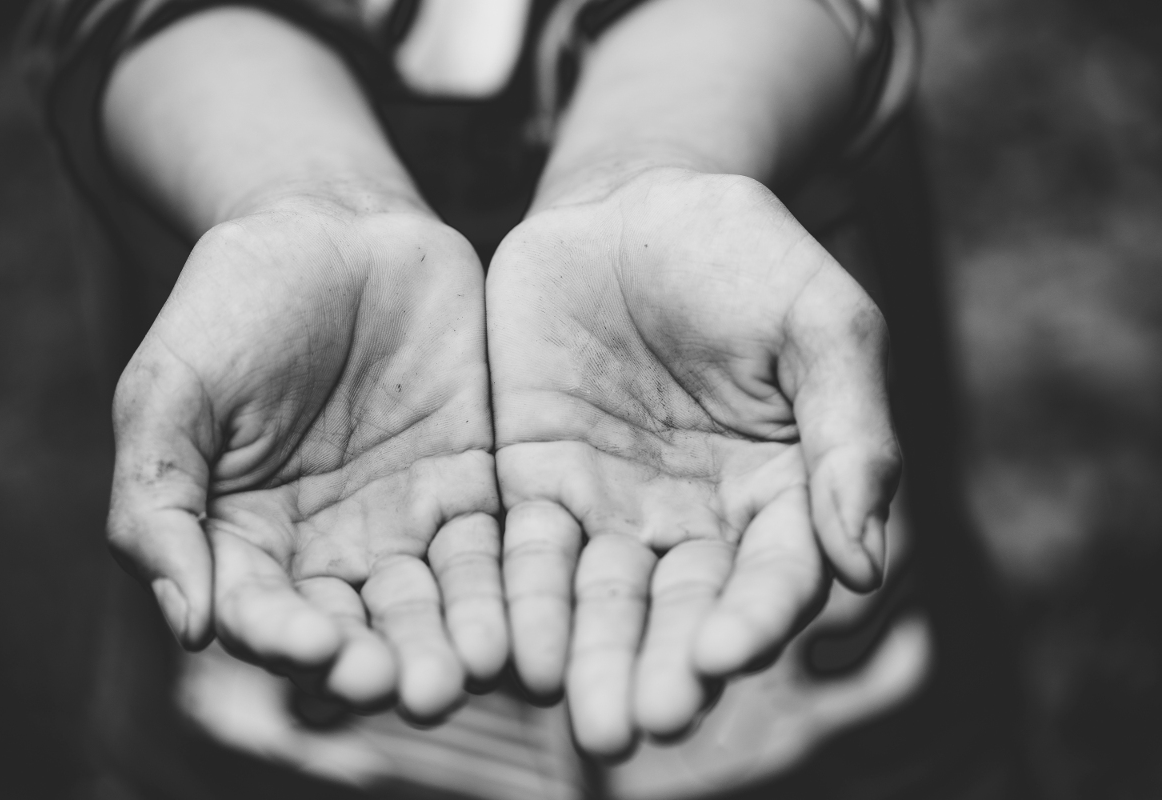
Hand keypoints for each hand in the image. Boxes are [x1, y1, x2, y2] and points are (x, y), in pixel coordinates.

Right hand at [108, 193, 503, 720]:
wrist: (332, 227)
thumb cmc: (234, 304)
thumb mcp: (172, 390)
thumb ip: (159, 501)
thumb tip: (187, 625)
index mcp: (247, 541)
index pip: (263, 613)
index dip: (287, 638)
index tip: (318, 649)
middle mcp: (329, 551)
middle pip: (358, 627)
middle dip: (385, 660)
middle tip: (414, 688)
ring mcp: (406, 521)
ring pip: (433, 601)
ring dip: (453, 641)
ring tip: (475, 671)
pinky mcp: (475, 485)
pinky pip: (496, 545)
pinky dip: (508, 584)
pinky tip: (526, 612)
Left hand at [487, 168, 899, 754]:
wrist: (635, 203)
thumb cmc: (747, 255)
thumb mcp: (822, 322)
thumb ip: (851, 435)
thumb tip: (863, 566)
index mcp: (780, 493)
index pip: (774, 576)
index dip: (753, 618)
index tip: (722, 655)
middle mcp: (697, 522)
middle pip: (681, 612)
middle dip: (657, 668)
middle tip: (633, 726)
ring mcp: (612, 508)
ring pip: (598, 599)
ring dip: (584, 656)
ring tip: (569, 711)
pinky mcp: (536, 484)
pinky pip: (523, 551)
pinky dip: (515, 598)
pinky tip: (500, 645)